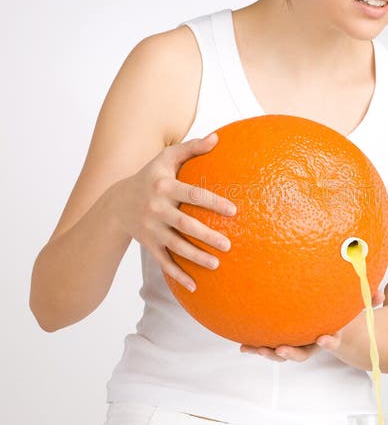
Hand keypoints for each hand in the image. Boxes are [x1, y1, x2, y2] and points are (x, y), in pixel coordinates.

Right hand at [112, 132, 236, 291]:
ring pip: (175, 246)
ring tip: (217, 264)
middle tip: (228, 244)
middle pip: (184, 225)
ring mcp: (150, 229)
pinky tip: (194, 286)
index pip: (192, 194)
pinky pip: (164, 262)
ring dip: (195, 258)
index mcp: (164, 187)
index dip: (213, 203)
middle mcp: (156, 209)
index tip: (233, 211)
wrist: (117, 202)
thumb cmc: (150, 177)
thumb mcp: (166, 158)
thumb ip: (191, 148)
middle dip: (206, 236)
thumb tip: (218, 138)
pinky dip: (177, 275)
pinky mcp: (148, 245)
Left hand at [240, 289, 385, 362]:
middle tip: (281, 350)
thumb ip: (368, 301)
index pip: (332, 342)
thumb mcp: (359, 310)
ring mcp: (297, 344)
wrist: (338, 334)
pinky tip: (242, 345)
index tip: (325, 340)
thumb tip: (381, 293)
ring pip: (283, 352)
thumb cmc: (346, 316)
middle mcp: (312, 343)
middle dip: (292, 353)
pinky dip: (256, 346)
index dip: (330, 343)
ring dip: (268, 352)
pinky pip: (269, 345)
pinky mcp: (283, 340)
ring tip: (255, 349)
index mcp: (330, 336)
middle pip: (303, 353)